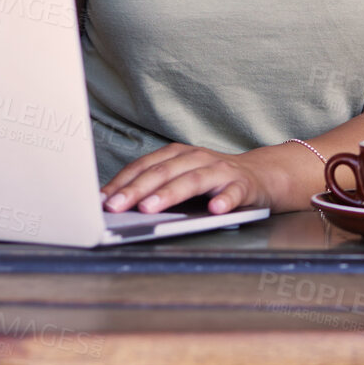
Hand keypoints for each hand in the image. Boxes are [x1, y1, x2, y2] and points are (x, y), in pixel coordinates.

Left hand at [101, 143, 276, 216]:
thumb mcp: (181, 178)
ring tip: (151, 208)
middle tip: (117, 206)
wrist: (260, 176)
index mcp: (178, 155)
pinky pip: (233, 193)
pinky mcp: (243, 186)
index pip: (144, 166)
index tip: (102, 199)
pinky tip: (215, 209)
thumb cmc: (212, 181)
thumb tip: (116, 204)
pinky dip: (224, 200)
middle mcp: (198, 158)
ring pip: (193, 181)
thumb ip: (155, 187)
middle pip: (164, 172)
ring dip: (170, 193)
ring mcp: (221, 171)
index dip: (123, 182)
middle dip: (137, 189)